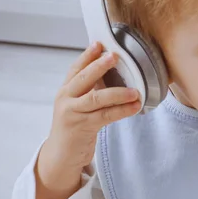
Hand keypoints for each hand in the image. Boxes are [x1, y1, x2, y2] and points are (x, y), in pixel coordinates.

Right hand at [35, 42, 140, 198]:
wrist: (62, 155)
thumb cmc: (75, 127)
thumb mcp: (78, 105)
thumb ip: (91, 90)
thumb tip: (114, 73)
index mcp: (66, 91)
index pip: (75, 69)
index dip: (87, 56)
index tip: (99, 43)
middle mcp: (66, 99)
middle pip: (83, 78)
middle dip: (99, 66)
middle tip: (114, 56)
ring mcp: (72, 113)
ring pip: (96, 98)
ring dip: (118, 93)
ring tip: (135, 91)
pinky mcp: (82, 127)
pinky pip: (105, 116)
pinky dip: (122, 111)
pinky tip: (134, 106)